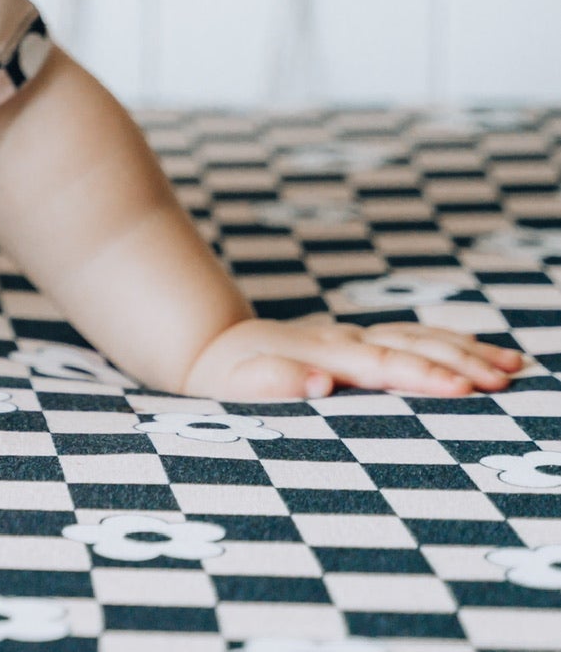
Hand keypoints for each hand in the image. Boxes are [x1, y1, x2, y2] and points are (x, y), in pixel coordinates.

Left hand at [184, 316, 524, 399]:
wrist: (212, 345)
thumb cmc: (225, 375)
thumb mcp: (235, 384)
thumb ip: (274, 381)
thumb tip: (321, 382)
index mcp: (320, 354)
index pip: (380, 366)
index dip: (421, 376)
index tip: (462, 389)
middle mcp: (344, 340)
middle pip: (411, 347)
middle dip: (460, 362)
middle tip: (505, 381)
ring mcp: (355, 337)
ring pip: (420, 337)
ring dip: (466, 350)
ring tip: (515, 366)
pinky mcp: (362, 341)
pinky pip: (416, 337)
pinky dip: (453, 343)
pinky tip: (489, 355)